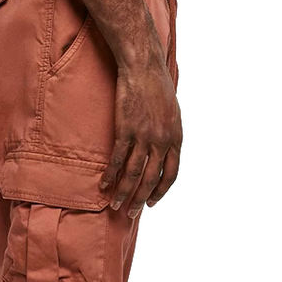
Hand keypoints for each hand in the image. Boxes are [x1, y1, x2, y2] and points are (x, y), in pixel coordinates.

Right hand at [100, 57, 181, 215]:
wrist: (143, 68)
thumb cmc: (158, 87)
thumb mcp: (172, 113)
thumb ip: (169, 135)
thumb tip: (165, 150)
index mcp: (176, 138)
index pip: (171, 174)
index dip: (161, 190)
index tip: (152, 202)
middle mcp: (162, 141)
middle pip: (151, 178)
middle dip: (140, 199)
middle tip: (131, 213)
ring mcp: (143, 136)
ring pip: (133, 173)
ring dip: (123, 192)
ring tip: (115, 205)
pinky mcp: (125, 130)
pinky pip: (118, 159)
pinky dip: (110, 174)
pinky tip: (104, 184)